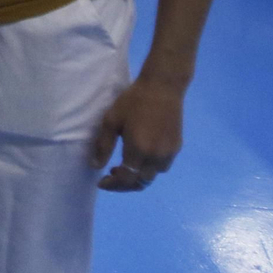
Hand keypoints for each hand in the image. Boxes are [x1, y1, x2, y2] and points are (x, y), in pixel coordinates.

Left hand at [91, 76, 185, 190]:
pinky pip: (162, 166)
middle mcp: (156, 156)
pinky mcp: (177, 147)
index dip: (113, 185)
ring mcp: (169, 153)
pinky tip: (140, 157)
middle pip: (141, 182)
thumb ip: (104, 146)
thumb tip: (96, 167)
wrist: (163, 87)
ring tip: (124, 166)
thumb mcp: (112, 120)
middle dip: (124, 183)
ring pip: (153, 176)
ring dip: (138, 176)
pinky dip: (150, 168)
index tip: (101, 182)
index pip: (126, 179)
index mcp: (139, 150)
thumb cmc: (133, 101)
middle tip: (111, 175)